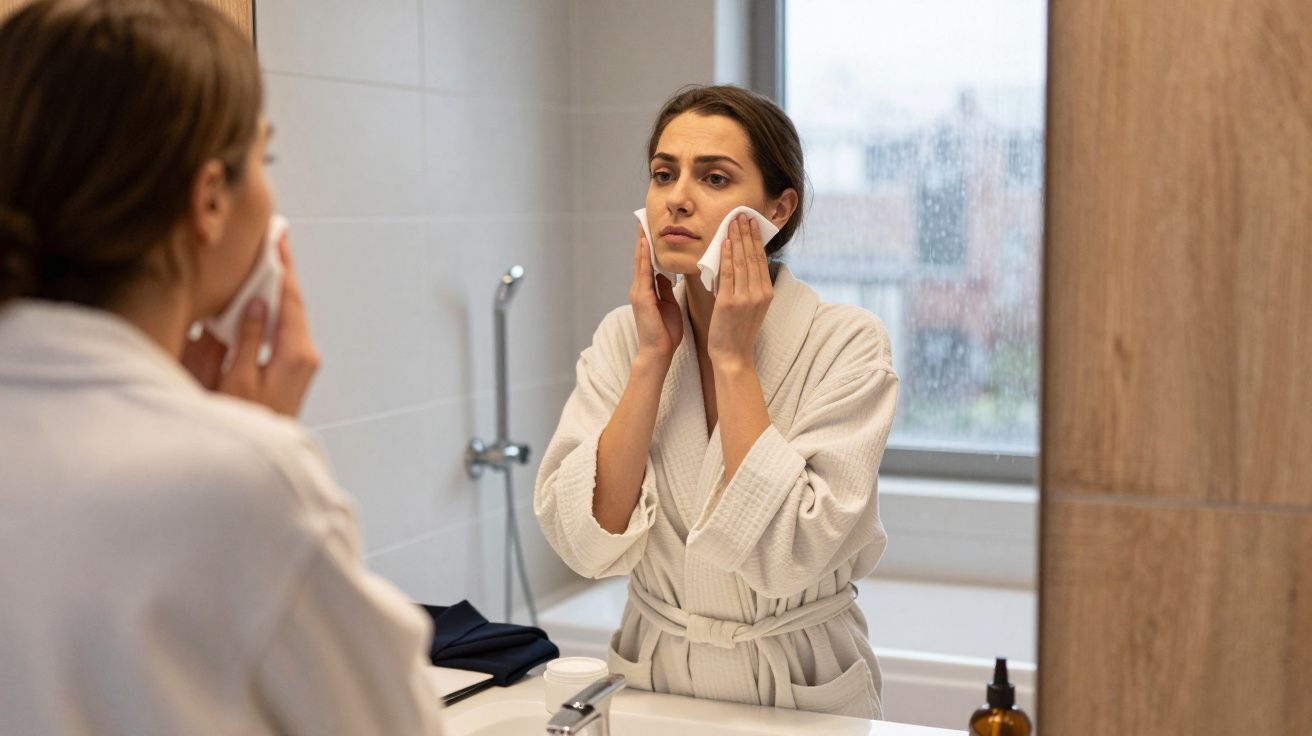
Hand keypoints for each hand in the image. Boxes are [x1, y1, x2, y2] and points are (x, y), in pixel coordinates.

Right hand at [180, 232, 319, 416]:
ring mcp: (303, 363)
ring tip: (269, 262)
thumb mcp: (239, 380)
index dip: (283, 268)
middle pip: (293, 304)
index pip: (290, 299)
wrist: (263, 458)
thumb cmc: (248, 422)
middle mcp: (306, 355)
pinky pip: (285, 330)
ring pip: (290, 316)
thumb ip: (248, 339)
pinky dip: (275, 310)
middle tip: (275, 240)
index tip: (279, 240)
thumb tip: (257, 305)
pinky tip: (262, 300)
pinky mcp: (294, 369)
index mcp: (296, 353)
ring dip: (278, 290)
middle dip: (283, 272)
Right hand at [629, 225, 682, 359]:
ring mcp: (639, 292)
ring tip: (642, 225)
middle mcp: (640, 288)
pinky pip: (643, 273)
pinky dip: (644, 258)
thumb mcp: (669, 305)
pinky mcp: (642, 297)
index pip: (648, 263)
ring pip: (640, 262)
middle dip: (642, 239)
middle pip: (641, 258)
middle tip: (643, 219)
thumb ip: (665, 289)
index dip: (648, 246)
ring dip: (641, 243)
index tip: (650, 228)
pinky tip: (645, 245)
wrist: (658, 351)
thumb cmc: (665, 332)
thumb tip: (666, 275)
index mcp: (647, 290)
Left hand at [707, 214, 772, 370]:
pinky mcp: (729, 303)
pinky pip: (728, 275)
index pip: (761, 259)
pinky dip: (726, 257)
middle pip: (752, 257)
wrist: (733, 355)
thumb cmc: (737, 331)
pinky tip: (723, 244)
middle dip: (747, 233)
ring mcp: (745, 298)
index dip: (756, 239)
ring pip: (741, 262)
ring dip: (736, 239)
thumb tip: (737, 261)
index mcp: (766, 292)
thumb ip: (747, 285)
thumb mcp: (749, 305)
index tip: (752, 222)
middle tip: (742, 214)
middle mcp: (759, 293)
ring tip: (733, 222)